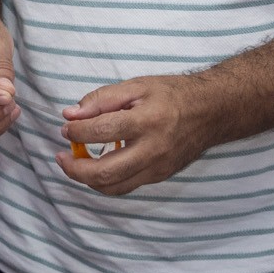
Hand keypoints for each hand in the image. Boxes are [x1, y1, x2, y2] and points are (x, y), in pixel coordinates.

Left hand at [59, 73, 219, 194]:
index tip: (66, 126)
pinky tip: (97, 166)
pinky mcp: (160, 177)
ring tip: (75, 164)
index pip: (101, 131)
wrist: (211, 111)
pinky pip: (126, 186)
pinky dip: (106, 180)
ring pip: (114, 187)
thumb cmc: (172, 94)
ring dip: (87, 180)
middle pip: (104, 172)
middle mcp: (153, 149)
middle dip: (75, 168)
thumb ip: (101, 99)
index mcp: (147, 121)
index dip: (76, 131)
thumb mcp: (137, 86)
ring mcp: (158, 168)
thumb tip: (70, 115)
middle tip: (62, 156)